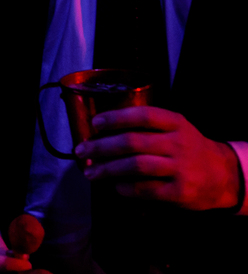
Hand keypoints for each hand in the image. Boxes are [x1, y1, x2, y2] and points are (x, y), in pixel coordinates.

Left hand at [76, 106, 242, 209]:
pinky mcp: (181, 192)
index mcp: (176, 123)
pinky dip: (126, 188)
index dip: (116, 118)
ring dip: (108, 169)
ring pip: (136, 166)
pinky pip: (146, 189)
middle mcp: (179, 144)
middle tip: (82, 151)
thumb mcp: (176, 129)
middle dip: (102, 147)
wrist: (224, 176)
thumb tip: (102, 132)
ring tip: (91, 172)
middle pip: (133, 142)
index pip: (143, 115)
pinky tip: (115, 186)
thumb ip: (148, 127)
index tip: (95, 123)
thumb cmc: (189, 149)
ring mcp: (181, 168)